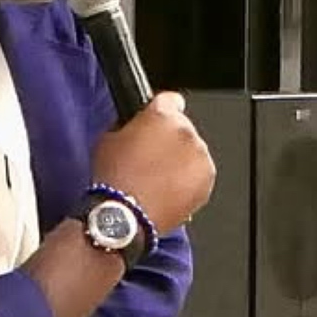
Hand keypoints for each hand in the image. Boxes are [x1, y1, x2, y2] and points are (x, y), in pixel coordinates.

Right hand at [91, 92, 215, 235]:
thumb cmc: (114, 180)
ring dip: (181, 160)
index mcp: (162, 115)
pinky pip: (199, 173)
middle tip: (151, 159)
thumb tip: (137, 127)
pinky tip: (169, 190)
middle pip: (182, 129)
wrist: (124, 215)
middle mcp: (185, 132)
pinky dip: (189, 180)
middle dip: (170, 140)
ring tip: (159, 179)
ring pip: (192, 152)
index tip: (159, 120)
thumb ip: (131, 125)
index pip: (171, 100)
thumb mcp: (110, 138)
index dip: (162, 111)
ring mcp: (199, 156)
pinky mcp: (206, 179)